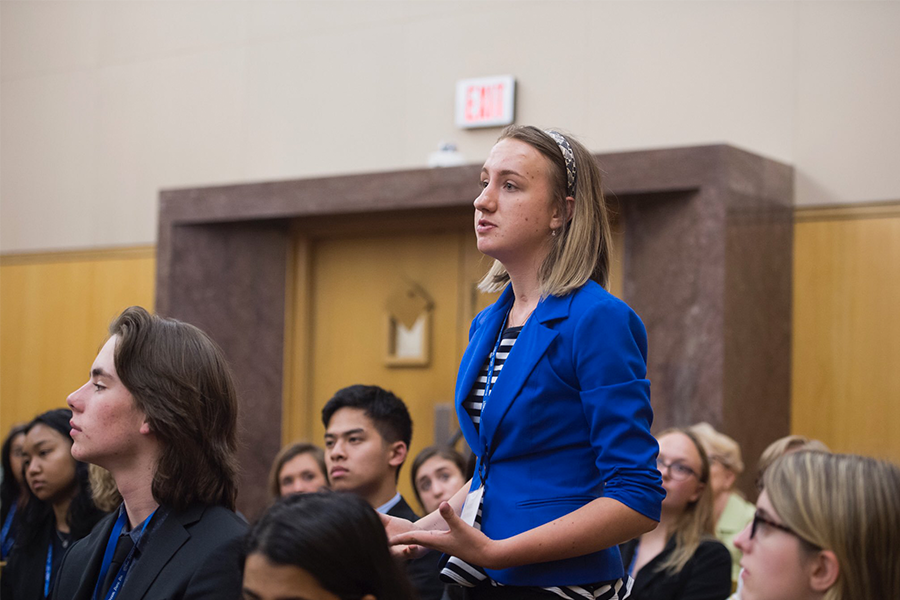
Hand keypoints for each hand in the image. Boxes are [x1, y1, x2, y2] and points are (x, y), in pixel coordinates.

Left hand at [388, 502, 506, 569]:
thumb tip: (442, 503)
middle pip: (414, 541)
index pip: (413, 538)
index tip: (386, 540)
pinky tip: (424, 537)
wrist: (487, 555)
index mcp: (435, 541)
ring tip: (401, 538)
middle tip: (388, 540)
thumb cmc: (474, 543)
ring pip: (422, 541)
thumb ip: (450, 515)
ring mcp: (443, 544)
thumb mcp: (461, 527)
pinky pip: (431, 541)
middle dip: (402, 540)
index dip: (400, 538)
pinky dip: (423, 538)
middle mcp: (437, 544)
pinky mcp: (450, 543)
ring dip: (411, 539)